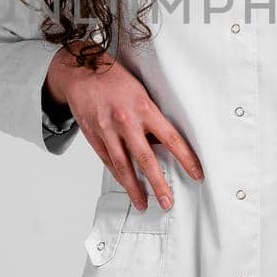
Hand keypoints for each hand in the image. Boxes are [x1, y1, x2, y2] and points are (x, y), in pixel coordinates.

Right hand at [46, 45, 203, 209]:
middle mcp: (125, 121)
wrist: (80, 71)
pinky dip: (118, 175)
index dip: (186, 159)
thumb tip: (163, 143)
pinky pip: (108, 161)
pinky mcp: (93, 136)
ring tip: (143, 204)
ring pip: (123, 166)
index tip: (197, 174)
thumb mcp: (141, 91)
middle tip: (167, 202)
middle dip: (158, 183)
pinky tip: (126, 185)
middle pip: (146, 159)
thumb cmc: (115, 79)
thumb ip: (151, 116)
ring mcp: (107, 130)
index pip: (171, 138)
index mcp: (143, 107)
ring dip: (134, 188)